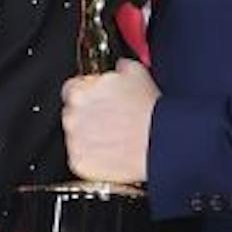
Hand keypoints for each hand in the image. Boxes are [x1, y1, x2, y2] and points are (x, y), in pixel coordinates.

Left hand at [61, 60, 158, 186]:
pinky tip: (111, 152)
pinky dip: (93, 157)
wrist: (160, 142)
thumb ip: (117, 68)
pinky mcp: (80, 163)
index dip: (86, 93)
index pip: (71, 89)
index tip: (97, 99)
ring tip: (114, 137)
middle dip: (87, 116)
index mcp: (79, 92)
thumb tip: (116, 68)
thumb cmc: (149, 110)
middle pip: (71, 113)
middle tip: (110, 120)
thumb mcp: (136, 72)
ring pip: (75, 137)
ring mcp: (73, 142)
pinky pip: (80, 159)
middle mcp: (71, 118)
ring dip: (88, 137)